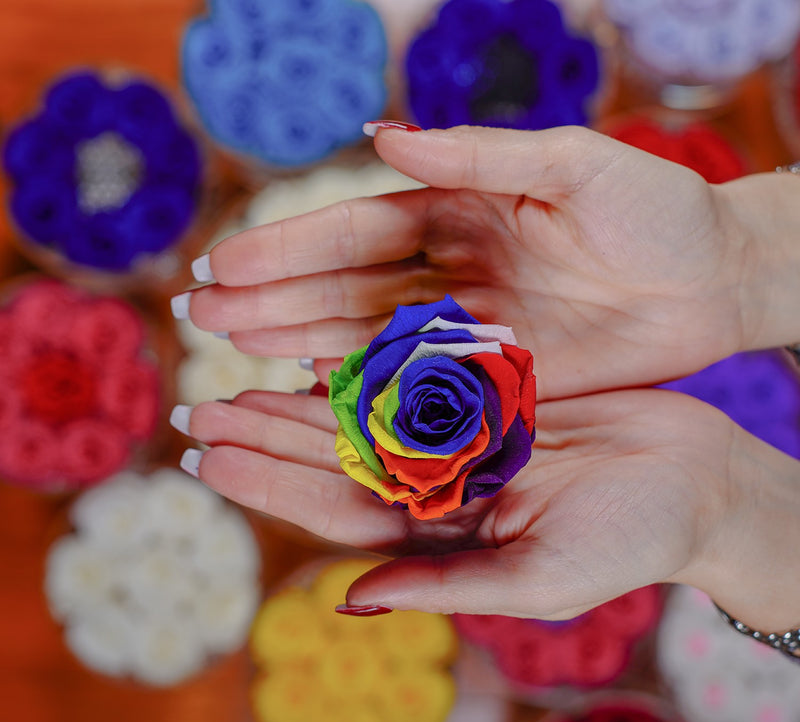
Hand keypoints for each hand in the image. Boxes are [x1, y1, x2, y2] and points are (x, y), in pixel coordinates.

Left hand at [181, 387, 763, 619]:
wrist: (693, 481)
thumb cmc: (629, 539)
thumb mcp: (539, 579)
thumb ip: (446, 587)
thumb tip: (352, 603)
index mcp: (440, 532)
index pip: (337, 508)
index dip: (271, 484)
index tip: (209, 457)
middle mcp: (436, 485)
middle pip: (333, 458)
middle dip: (264, 437)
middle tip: (199, 410)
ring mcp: (456, 439)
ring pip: (359, 416)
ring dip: (297, 400)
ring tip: (235, 380)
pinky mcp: (484, 397)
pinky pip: (409, 376)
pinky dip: (363, 365)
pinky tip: (315, 350)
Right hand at [182, 124, 758, 399]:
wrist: (712, 280)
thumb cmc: (656, 211)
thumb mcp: (574, 166)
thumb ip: (478, 155)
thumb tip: (379, 137)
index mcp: (458, 210)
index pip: (356, 230)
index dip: (288, 247)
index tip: (224, 261)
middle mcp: (448, 269)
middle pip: (343, 286)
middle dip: (271, 297)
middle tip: (202, 313)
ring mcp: (464, 324)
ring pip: (364, 334)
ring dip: (296, 340)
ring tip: (232, 346)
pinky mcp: (489, 372)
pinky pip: (411, 382)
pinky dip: (359, 386)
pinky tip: (306, 387)